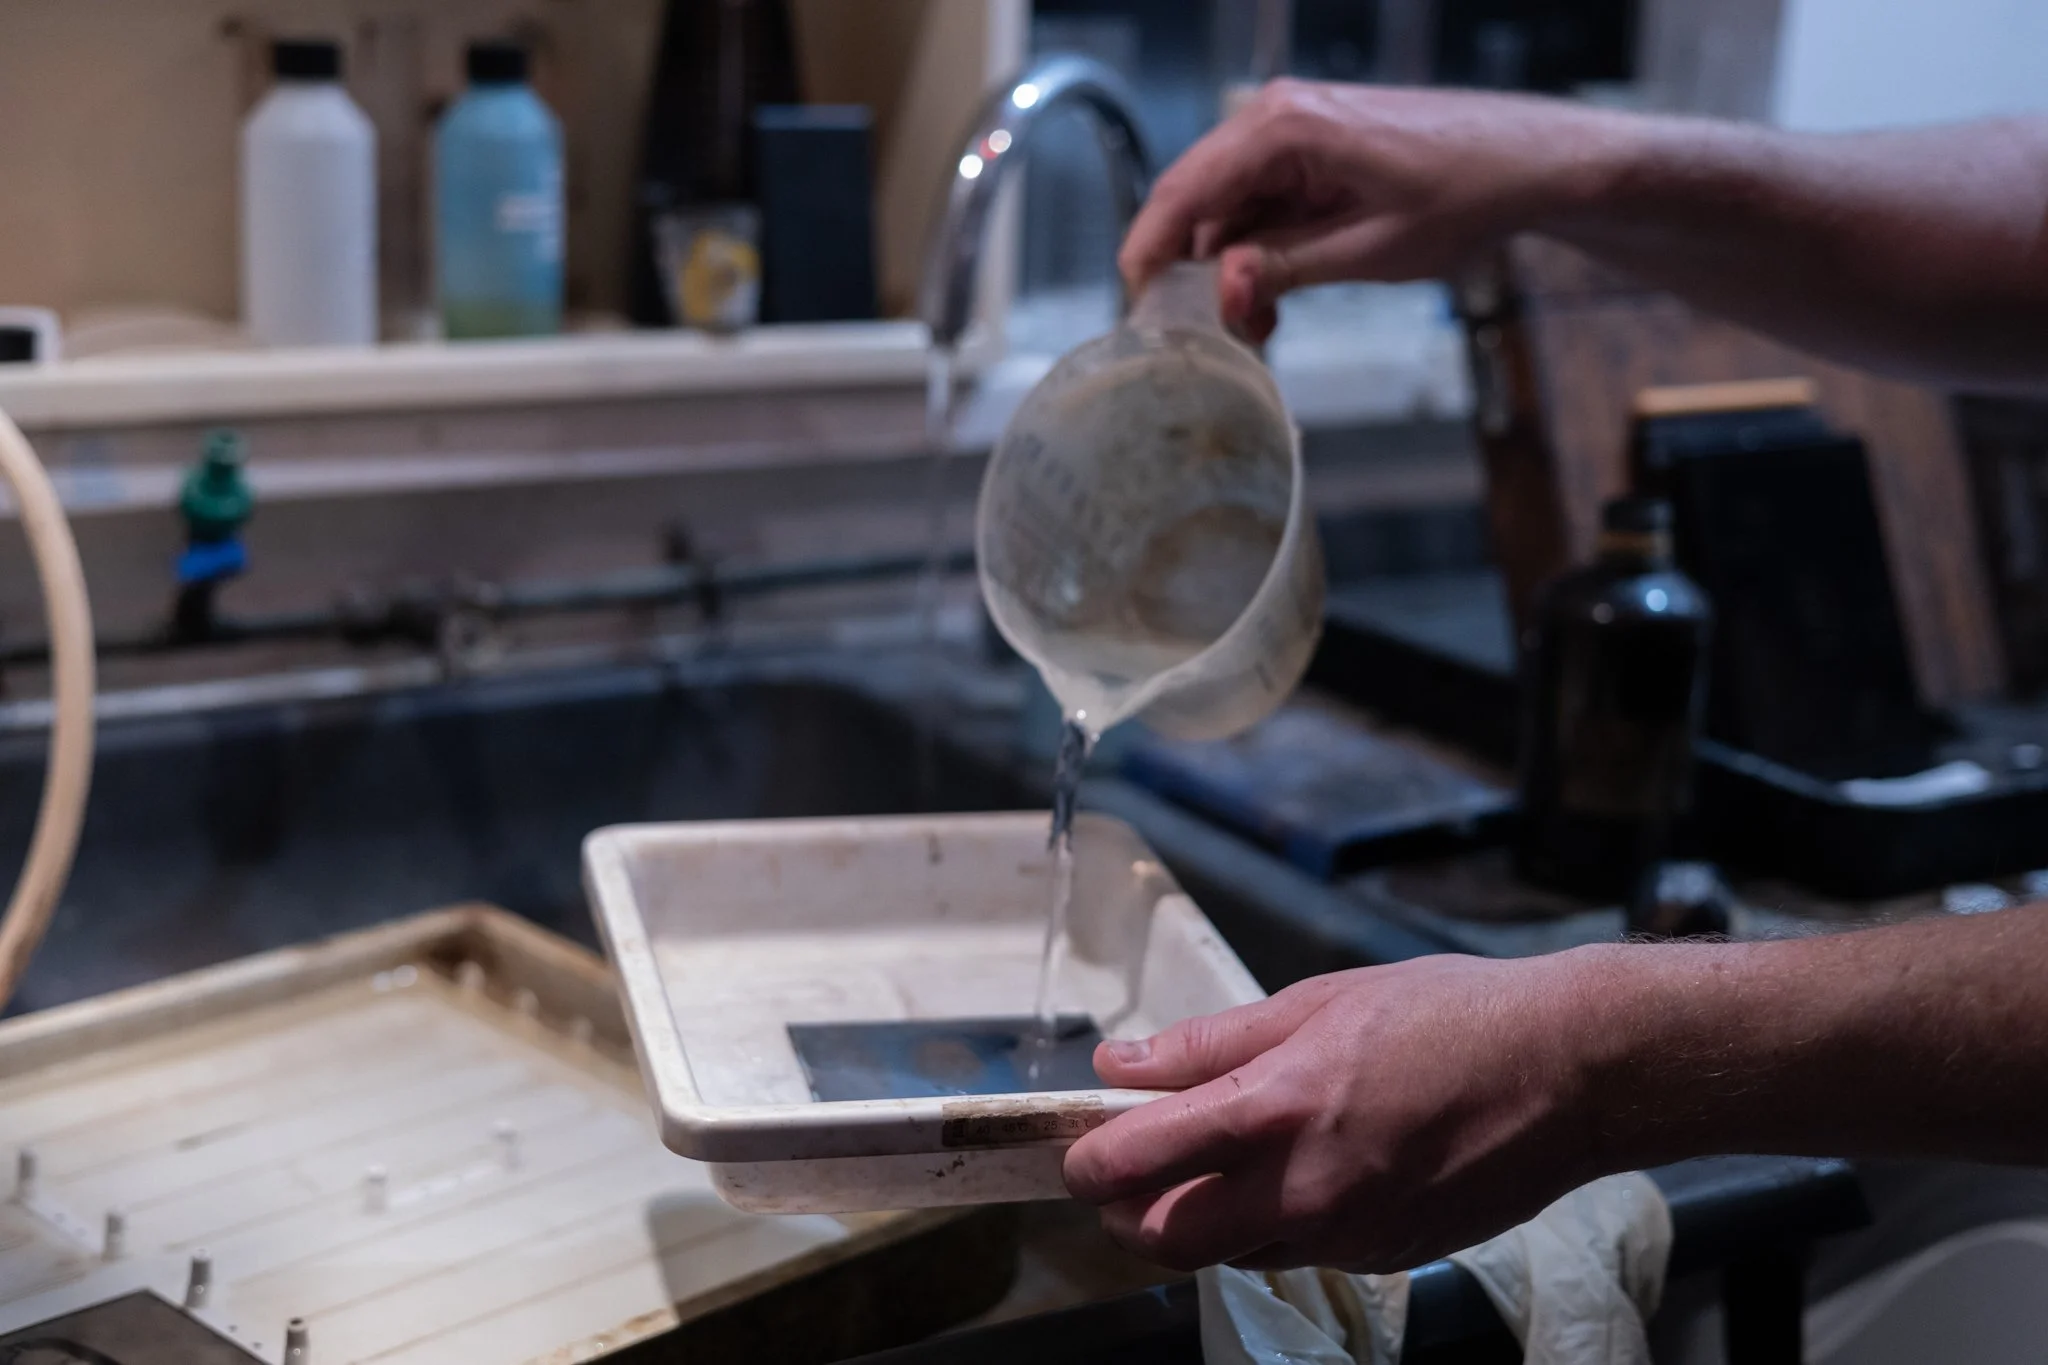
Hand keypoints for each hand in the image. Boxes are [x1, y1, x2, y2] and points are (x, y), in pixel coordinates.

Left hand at [1063, 952, 1607, 1272]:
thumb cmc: (1447, 1016)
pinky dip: (1272, 1222)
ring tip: (1216, 1161)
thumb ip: (1208, 1043)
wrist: (1568, 1071)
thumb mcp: (1314, 1001)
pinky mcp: (1383, 1257)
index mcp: (1275, 1109)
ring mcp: (1346, 1235)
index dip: (1087, 1162)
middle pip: (1163, 1241)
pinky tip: (1302, 1169)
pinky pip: (1297, 1253)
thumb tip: (1121, 1063)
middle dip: (1127, 1211)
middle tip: (1129, 1169)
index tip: (1078, 1148)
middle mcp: (1301, 1189)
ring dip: (1198, 1220)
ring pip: (1228, 1254)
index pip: (1135, 1164)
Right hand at [1120, 81, 1634, 340]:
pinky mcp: (1312, 153)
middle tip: (1207, 336)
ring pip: (1226, 210)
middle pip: (1196, 202)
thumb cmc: (1468, 192)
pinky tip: (1272, 301)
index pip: (1184, 191)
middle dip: (1194, 273)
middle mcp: (1277, 118)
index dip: (1149, 251)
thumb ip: (1284, 267)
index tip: (1135, 306)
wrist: (1531, 164)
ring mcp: (1293, 132)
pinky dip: (1257, 254)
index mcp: (1284, 128)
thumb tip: (1221, 289)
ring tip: (1255, 329)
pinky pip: (1260, 206)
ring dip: (1229, 272)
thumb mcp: (1370, 250)